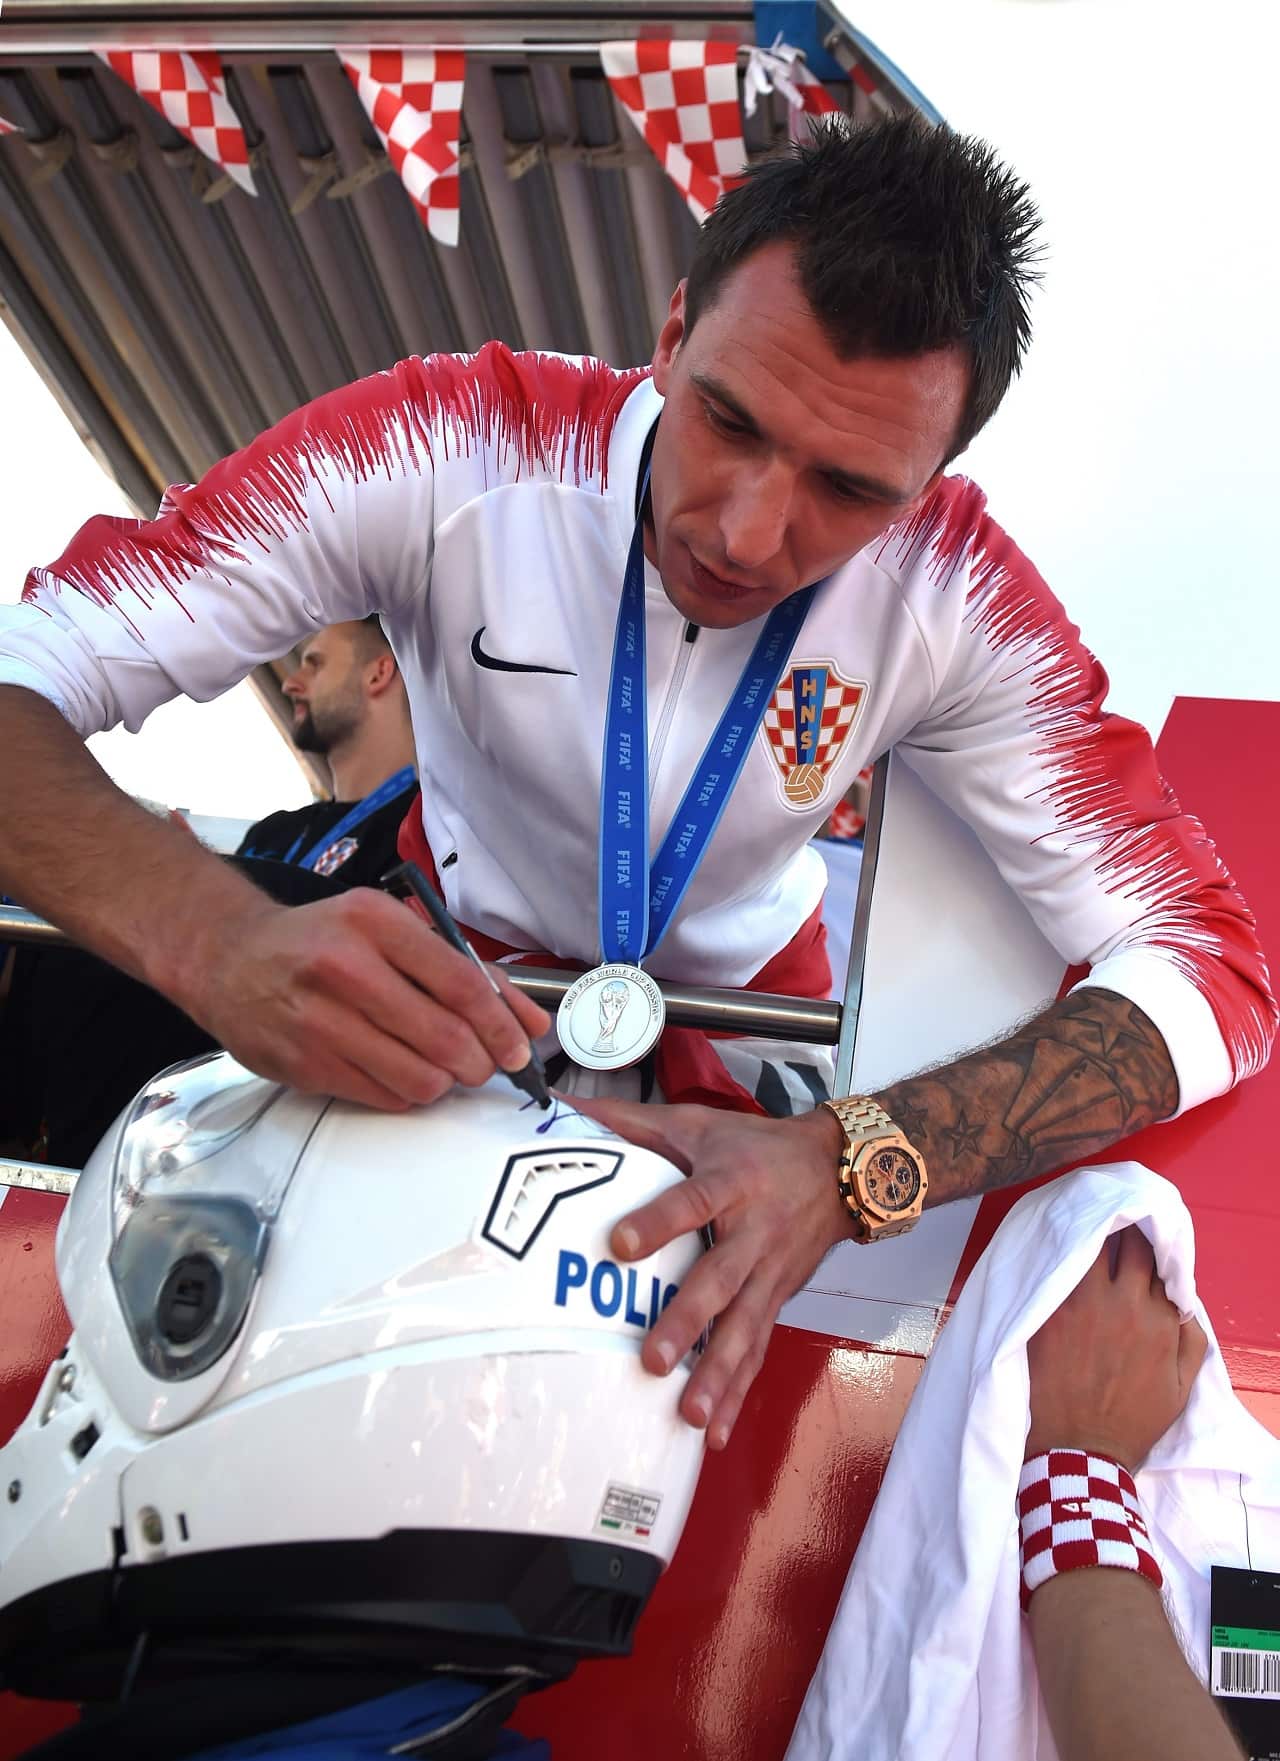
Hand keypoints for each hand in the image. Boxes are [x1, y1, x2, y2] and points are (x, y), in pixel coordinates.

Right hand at [180, 887, 549, 1110]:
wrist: (230, 958)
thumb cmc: (325, 941)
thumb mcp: (391, 930)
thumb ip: (465, 970)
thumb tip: (530, 1022)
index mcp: (374, 922)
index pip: (460, 983)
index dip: (501, 1025)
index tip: (519, 1048)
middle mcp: (344, 967)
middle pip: (444, 1038)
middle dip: (479, 1063)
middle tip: (483, 1066)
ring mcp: (318, 1020)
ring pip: (417, 1078)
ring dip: (444, 1083)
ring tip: (441, 1069)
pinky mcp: (302, 1064)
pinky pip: (383, 1096)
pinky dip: (406, 1093)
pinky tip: (399, 1072)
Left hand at [567, 1095, 848, 1450]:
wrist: (840, 1171)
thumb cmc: (756, 1148)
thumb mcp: (698, 1124)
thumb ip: (632, 1122)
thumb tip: (564, 1110)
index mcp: (729, 1182)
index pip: (691, 1201)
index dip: (658, 1222)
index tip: (620, 1243)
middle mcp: (752, 1232)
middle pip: (719, 1280)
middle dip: (688, 1321)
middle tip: (652, 1358)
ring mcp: (768, 1274)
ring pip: (744, 1328)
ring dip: (717, 1374)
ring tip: (688, 1414)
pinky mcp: (776, 1302)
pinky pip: (757, 1353)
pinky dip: (737, 1394)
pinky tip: (714, 1434)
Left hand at [1024, 1225, 1207, 1470]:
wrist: (1079, 1451)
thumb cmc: (1132, 1423)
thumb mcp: (1180, 1389)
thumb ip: (1190, 1340)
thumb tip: (1183, 1302)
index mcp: (1156, 1318)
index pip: (1156, 1258)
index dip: (1150, 1244)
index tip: (1142, 1239)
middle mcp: (1120, 1302)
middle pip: (1125, 1240)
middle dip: (1122, 1229)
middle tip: (1111, 1227)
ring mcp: (1078, 1304)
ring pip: (1085, 1245)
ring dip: (1086, 1236)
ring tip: (1079, 1234)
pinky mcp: (1045, 1313)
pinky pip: (1051, 1269)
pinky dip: (1054, 1258)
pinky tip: (1051, 1252)